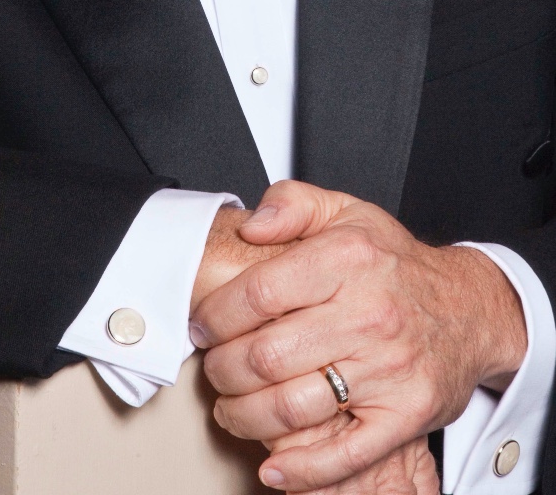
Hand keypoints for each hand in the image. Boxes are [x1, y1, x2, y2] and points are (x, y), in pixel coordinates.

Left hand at [190, 181, 525, 490]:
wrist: (468, 308)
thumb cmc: (397, 263)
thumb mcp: (346, 211)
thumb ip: (292, 203)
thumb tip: (252, 224)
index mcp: (348, 259)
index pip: (258, 293)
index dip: (217, 315)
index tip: (203, 325)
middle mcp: (368, 313)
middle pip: (266, 355)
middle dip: (223, 369)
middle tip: (214, 369)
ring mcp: (388, 368)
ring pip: (292, 408)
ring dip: (245, 417)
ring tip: (232, 409)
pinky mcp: (404, 414)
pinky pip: (345, 455)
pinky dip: (301, 470)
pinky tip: (274, 468)